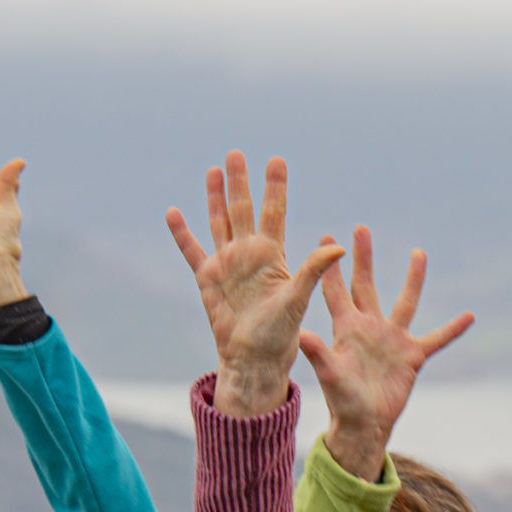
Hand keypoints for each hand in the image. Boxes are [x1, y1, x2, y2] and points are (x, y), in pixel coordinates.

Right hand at [165, 152, 345, 418]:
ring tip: (213, 170)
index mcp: (273, 255)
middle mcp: (250, 253)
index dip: (275, 187)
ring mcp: (227, 263)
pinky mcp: (207, 277)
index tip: (277, 160)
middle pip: (244, 209)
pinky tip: (174, 212)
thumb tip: (338, 248)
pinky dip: (182, 233)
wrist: (253, 357)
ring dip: (215, 197)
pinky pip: (192, 250)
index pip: (274, 212)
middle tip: (237, 153)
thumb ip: (313, 270)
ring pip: (220, 222)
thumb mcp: (298, 299)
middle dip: (241, 182)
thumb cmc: (280, 334)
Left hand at [299, 226, 473, 481]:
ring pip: (405, 302)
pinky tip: (469, 316)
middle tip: (360, 229)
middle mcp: (370, 327)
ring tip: (418, 252)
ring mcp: (393, 339)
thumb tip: (300, 333)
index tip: (326, 237)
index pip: (337, 290)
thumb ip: (319, 352)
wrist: (364, 423)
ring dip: (413, 278)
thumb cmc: (342, 400)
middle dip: (364, 258)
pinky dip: (452, 329)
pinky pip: (437, 339)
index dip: (330, 266)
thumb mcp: (330, 374)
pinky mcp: (412, 356)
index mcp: (347, 328)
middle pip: (367, 285)